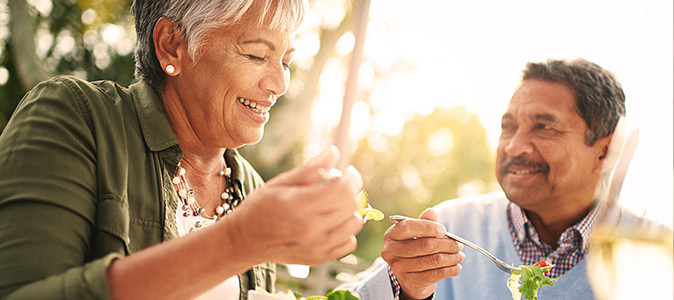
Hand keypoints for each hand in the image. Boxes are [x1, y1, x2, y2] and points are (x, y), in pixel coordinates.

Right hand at [226, 145, 363, 264]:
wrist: (245, 240)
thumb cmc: (260, 207)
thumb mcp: (281, 183)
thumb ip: (311, 168)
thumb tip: (334, 152)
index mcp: (299, 206)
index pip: (342, 190)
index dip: (351, 178)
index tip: (347, 171)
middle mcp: (311, 229)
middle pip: (351, 206)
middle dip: (351, 190)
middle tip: (340, 185)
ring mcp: (317, 247)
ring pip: (354, 224)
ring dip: (350, 210)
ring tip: (335, 204)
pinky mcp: (319, 258)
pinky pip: (349, 243)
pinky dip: (346, 231)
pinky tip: (333, 222)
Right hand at [382, 209, 463, 299]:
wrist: (409, 278)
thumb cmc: (414, 249)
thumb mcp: (416, 234)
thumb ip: (424, 222)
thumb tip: (430, 212)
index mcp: (391, 236)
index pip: (408, 227)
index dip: (428, 227)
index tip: (444, 229)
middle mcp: (391, 252)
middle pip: (425, 245)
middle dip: (447, 244)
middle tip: (459, 245)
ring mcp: (400, 268)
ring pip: (434, 260)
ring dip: (452, 257)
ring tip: (460, 255)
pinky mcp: (411, 282)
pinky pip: (437, 274)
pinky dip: (450, 270)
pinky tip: (457, 267)